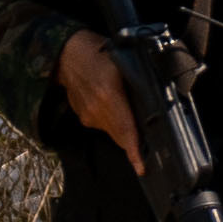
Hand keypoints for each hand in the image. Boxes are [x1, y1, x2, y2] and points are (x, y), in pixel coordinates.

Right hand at [56, 31, 144, 170]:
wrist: (68, 54)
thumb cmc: (99, 54)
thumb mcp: (124, 63)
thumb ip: (139, 84)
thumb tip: (155, 102)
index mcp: (108, 95)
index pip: (125, 128)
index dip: (134, 150)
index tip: (141, 167)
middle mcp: (96, 110)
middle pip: (121, 136)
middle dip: (135, 146)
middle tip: (149, 152)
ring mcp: (87, 115)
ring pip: (113, 132)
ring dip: (125, 132)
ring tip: (137, 124)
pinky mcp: (83, 117)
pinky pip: (103, 126)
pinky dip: (114, 124)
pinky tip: (118, 111)